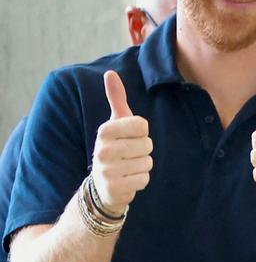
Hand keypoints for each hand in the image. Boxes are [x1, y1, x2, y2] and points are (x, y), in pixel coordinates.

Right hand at [91, 71, 152, 214]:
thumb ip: (116, 99)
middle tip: (129, 154)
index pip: (142, 125)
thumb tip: (110, 73)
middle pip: (147, 145)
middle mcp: (102, 150)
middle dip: (144, 151)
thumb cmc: (115, 147)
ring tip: (128, 167)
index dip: (141, 132)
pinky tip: (127, 179)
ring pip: (147, 163)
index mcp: (104, 131)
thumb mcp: (115, 123)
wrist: (102, 184)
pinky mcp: (114, 187)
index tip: (129, 137)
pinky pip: (144, 179)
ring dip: (143, 166)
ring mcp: (107, 170)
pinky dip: (140, 180)